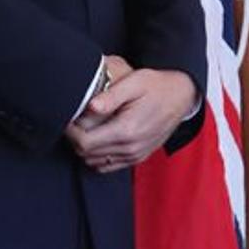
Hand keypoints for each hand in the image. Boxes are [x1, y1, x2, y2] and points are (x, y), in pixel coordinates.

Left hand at [66, 67, 197, 172]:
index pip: (84, 142)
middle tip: (73, 121)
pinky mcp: (137, 158)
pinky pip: (107, 165)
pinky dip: (97, 156)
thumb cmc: (156, 87)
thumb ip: (111, 96)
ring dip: (85, 148)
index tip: (68, 118)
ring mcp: (134, 155)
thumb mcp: (134, 82)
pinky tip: (98, 138)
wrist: (181, 98)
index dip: (70, 132)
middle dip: (75, 139)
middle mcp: (130, 148)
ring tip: (85, 128)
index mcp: (126, 130)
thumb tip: (90, 107)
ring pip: (94, 162)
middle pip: (86, 154)